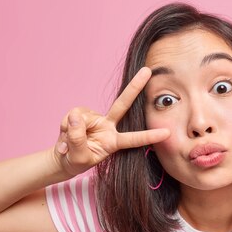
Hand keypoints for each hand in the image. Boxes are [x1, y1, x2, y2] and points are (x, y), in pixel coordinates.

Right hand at [53, 67, 169, 175]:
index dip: (149, 136)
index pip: (134, 139)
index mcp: (114, 142)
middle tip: (147, 71)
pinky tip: (64, 138)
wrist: (64, 158)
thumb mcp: (78, 157)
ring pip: (81, 116)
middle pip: (122, 104)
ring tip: (67, 146)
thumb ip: (77, 139)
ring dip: (70, 131)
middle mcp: (108, 126)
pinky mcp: (82, 114)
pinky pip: (71, 116)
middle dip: (135, 87)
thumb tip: (75, 116)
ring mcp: (95, 118)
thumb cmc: (76, 161)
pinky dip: (65, 127)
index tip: (168, 132)